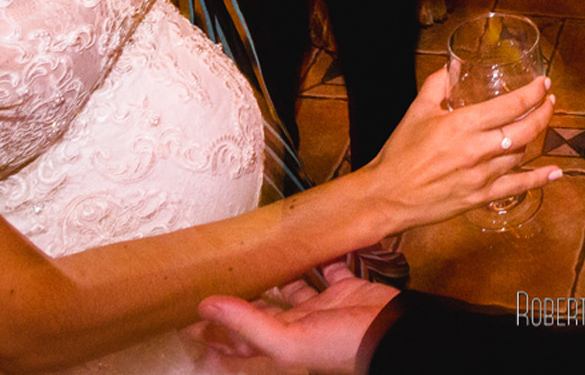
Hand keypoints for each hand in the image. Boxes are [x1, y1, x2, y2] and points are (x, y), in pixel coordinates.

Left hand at [195, 264, 391, 374]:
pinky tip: (311, 238)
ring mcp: (324, 306)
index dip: (213, 329)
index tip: (187, 312)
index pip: (238, 339)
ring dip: (279, 271)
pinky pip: (330, 267)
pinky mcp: (346, 287)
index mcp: (282, 344)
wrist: (396, 334)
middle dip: (242, 296)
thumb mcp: (290, 341)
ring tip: (259, 250)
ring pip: (294, 287)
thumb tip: (205, 307)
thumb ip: (248, 323)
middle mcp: (299, 326)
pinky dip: (322, 254)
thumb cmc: (345, 347)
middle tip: (221, 272)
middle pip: (262, 311)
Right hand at [355, 67, 558, 236]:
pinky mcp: (481, 197)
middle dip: (544, 112)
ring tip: (539, 124)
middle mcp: (478, 149)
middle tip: (550, 100)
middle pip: (526, 129)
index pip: (511, 105)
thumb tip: (451, 65)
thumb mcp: (417, 111)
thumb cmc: (400, 153)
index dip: (533, 93)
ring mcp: (482, 175)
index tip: (544, 84)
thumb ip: (437, 85)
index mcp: (463, 124)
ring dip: (535, 137)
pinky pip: (518, 186)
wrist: (387, 195)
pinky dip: (540, 178)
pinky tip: (556, 172)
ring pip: (521, 153)